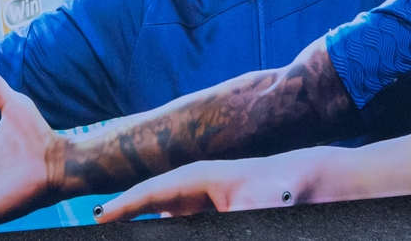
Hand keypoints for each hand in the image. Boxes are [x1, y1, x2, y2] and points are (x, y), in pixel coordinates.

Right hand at [95, 158, 289, 220]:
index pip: (150, 193)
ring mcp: (203, 205)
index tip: (99, 218)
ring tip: (123, 231)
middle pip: (152, 207)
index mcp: (196, 177)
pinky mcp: (213, 218)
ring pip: (168, 219)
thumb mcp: (250, 211)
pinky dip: (167, 228)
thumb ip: (224, 221)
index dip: (122, 206)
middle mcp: (194, 190)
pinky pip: (182, 225)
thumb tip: (175, 218)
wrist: (312, 184)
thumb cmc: (280, 189)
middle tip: (103, 228)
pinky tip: (154, 232)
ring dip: (148, 226)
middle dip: (128, 219)